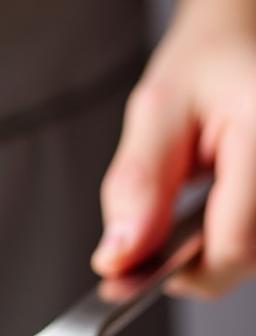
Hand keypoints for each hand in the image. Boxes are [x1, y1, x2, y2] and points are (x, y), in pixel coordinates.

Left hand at [92, 0, 255, 297]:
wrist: (242, 39)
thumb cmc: (205, 66)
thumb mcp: (155, 113)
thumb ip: (135, 189)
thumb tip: (117, 260)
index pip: (231, 248)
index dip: (177, 272)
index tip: (130, 273)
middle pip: (244, 260)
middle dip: (192, 261)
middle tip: (156, 232)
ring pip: (252, 257)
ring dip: (211, 250)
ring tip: (189, 210)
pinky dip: (227, 238)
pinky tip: (211, 211)